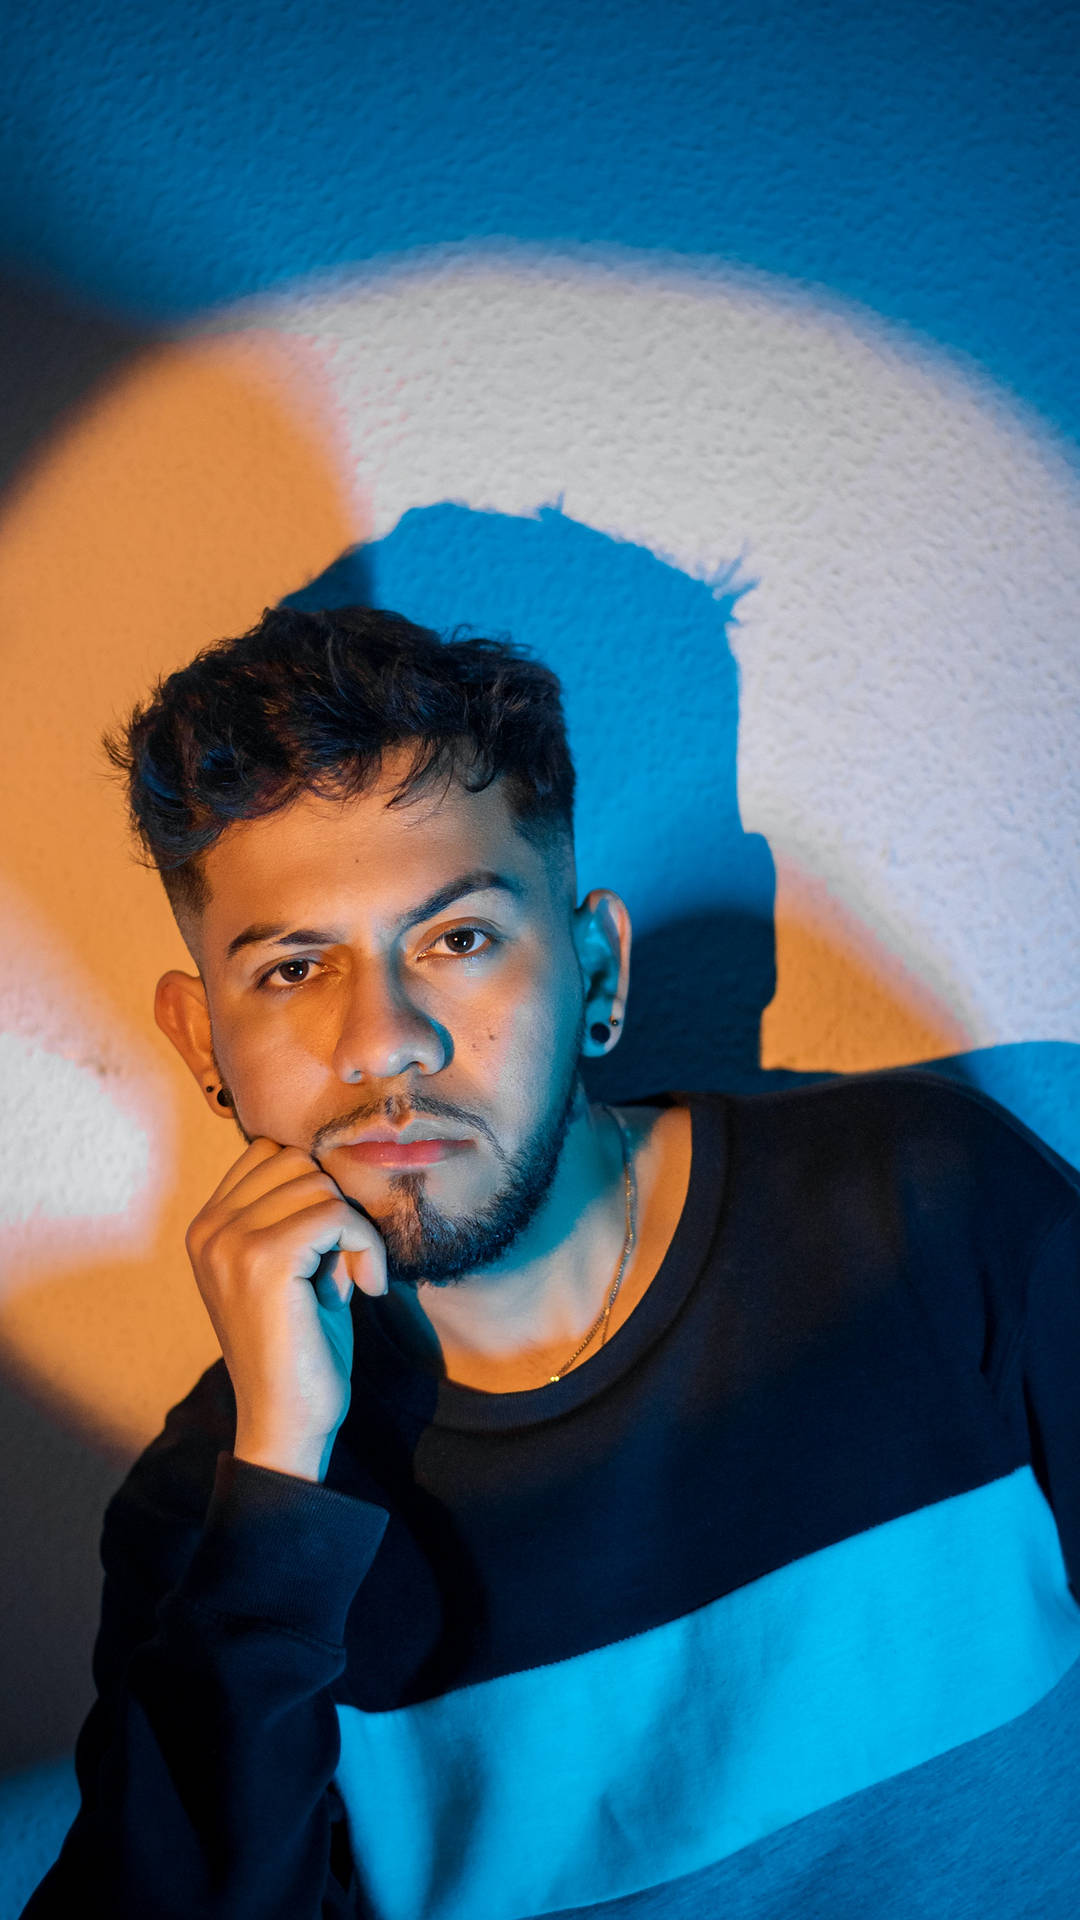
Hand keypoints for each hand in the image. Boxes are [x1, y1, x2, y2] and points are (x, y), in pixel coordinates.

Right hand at [185, 1138, 387, 1481]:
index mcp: (207, 1229)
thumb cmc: (300, 1347)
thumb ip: (298, 1215)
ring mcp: (230, 1244)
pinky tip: (369, 1288)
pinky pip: (335, 1215)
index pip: (267, 1154)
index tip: (330, 1242)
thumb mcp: (292, 1269)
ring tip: (357, 1275)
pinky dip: (366, 1245)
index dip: (313, 1188)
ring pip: (318, 1183)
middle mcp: (208, 1231)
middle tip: (349, 1261)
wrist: (287, 1422)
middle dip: (335, 1203)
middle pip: (295, 1161)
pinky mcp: (264, 1262)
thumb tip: (338, 1164)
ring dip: (354, 1227)